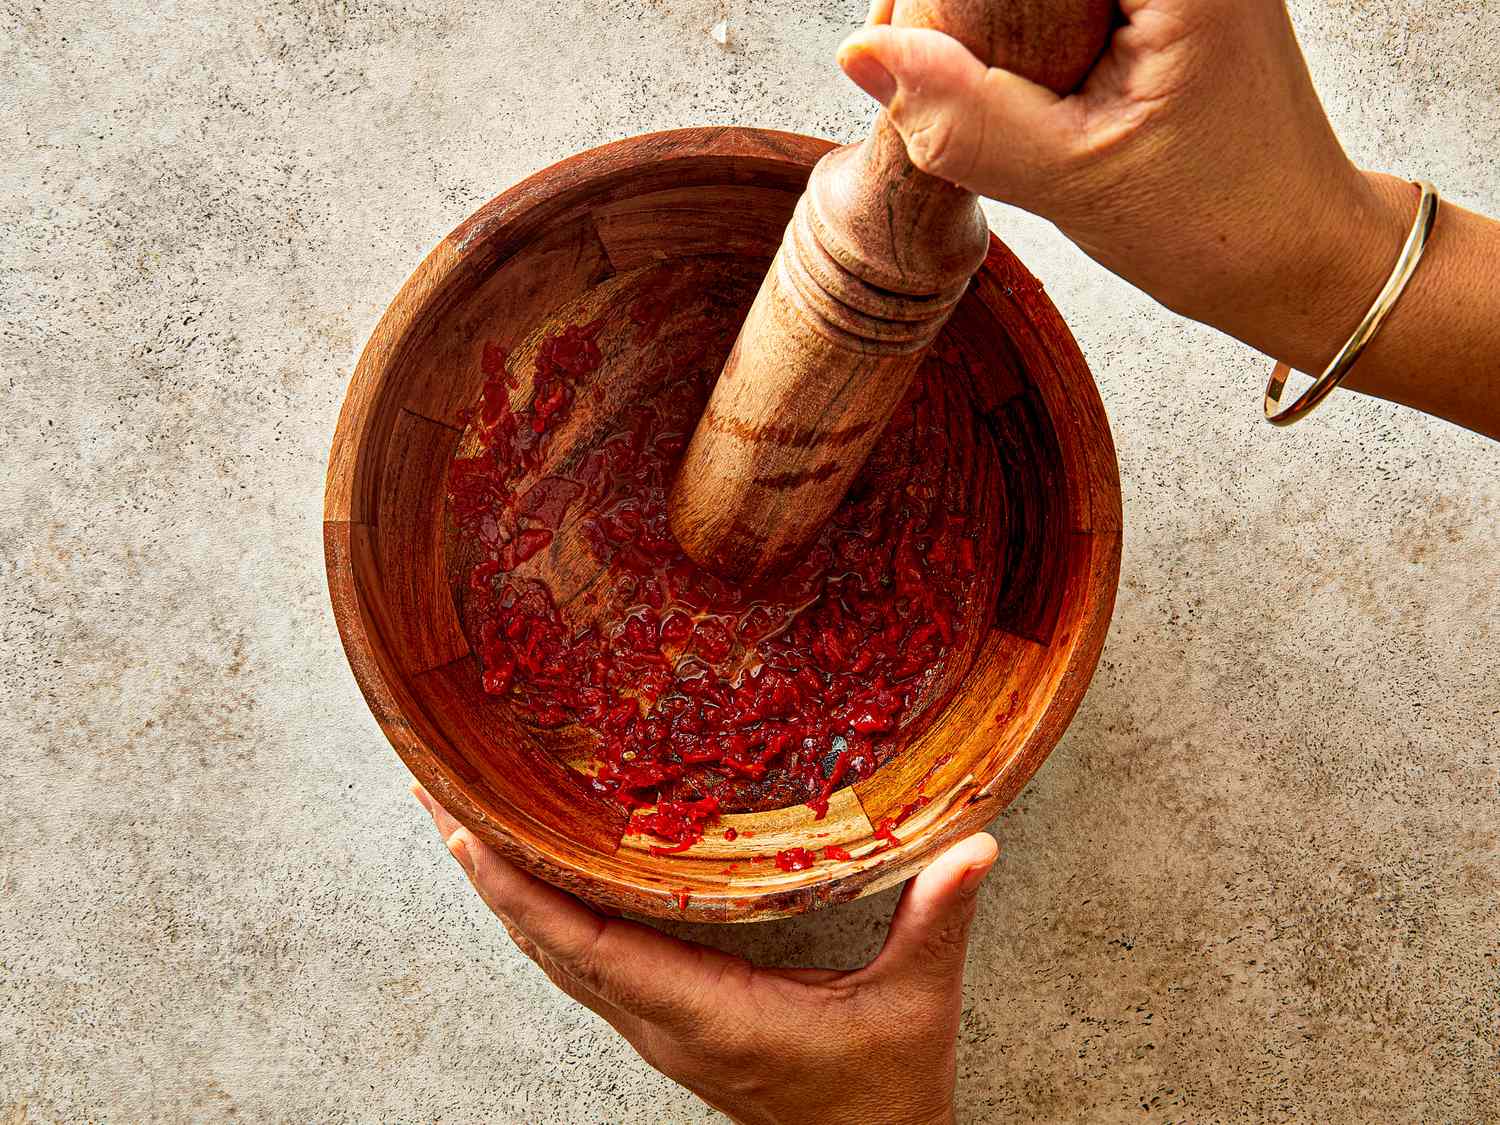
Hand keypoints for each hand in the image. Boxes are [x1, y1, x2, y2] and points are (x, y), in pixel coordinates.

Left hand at [413, 783, 998, 1124]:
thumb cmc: (885, 1094)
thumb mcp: (916, 1005)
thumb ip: (937, 919)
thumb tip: (977, 845)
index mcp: (708, 1013)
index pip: (588, 945)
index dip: (519, 888)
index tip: (464, 831)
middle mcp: (663, 1019)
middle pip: (546, 942)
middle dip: (484, 867)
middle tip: (431, 792)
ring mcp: (657, 1023)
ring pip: (554, 953)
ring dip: (500, 888)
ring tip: (455, 819)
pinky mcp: (666, 1021)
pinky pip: (581, 962)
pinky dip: (539, 913)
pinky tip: (523, 875)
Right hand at [838, 0, 1499, 437]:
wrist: (1300, 253)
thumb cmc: (1218, 224)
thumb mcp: (1071, 179)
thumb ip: (962, 116)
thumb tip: (860, 54)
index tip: (902, 25)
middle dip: (960, 5)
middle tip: (909, 44)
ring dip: (985, 15)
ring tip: (941, 58)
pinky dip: (1017, 21)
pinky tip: (990, 67)